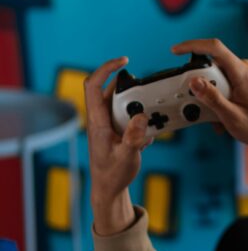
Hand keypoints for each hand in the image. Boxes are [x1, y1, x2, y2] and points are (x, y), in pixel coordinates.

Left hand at [84, 57, 152, 234]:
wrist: (107, 189)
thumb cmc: (113, 175)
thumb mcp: (127, 157)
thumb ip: (134, 137)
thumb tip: (141, 116)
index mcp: (97, 122)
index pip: (94, 86)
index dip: (106, 69)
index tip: (124, 61)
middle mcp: (100, 119)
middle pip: (110, 90)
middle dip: (130, 88)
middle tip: (146, 93)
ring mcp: (107, 124)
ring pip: (121, 102)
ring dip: (137, 105)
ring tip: (150, 116)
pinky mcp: (115, 130)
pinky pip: (128, 115)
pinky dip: (140, 119)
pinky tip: (147, 135)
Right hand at [171, 40, 247, 153]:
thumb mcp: (231, 116)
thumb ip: (212, 98)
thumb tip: (194, 82)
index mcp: (242, 72)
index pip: (214, 48)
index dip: (192, 45)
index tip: (175, 51)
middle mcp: (243, 69)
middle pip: (210, 68)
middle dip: (201, 88)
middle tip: (200, 108)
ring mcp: (242, 75)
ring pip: (214, 79)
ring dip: (210, 99)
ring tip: (217, 118)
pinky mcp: (241, 82)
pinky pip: (221, 86)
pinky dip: (217, 101)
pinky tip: (222, 118)